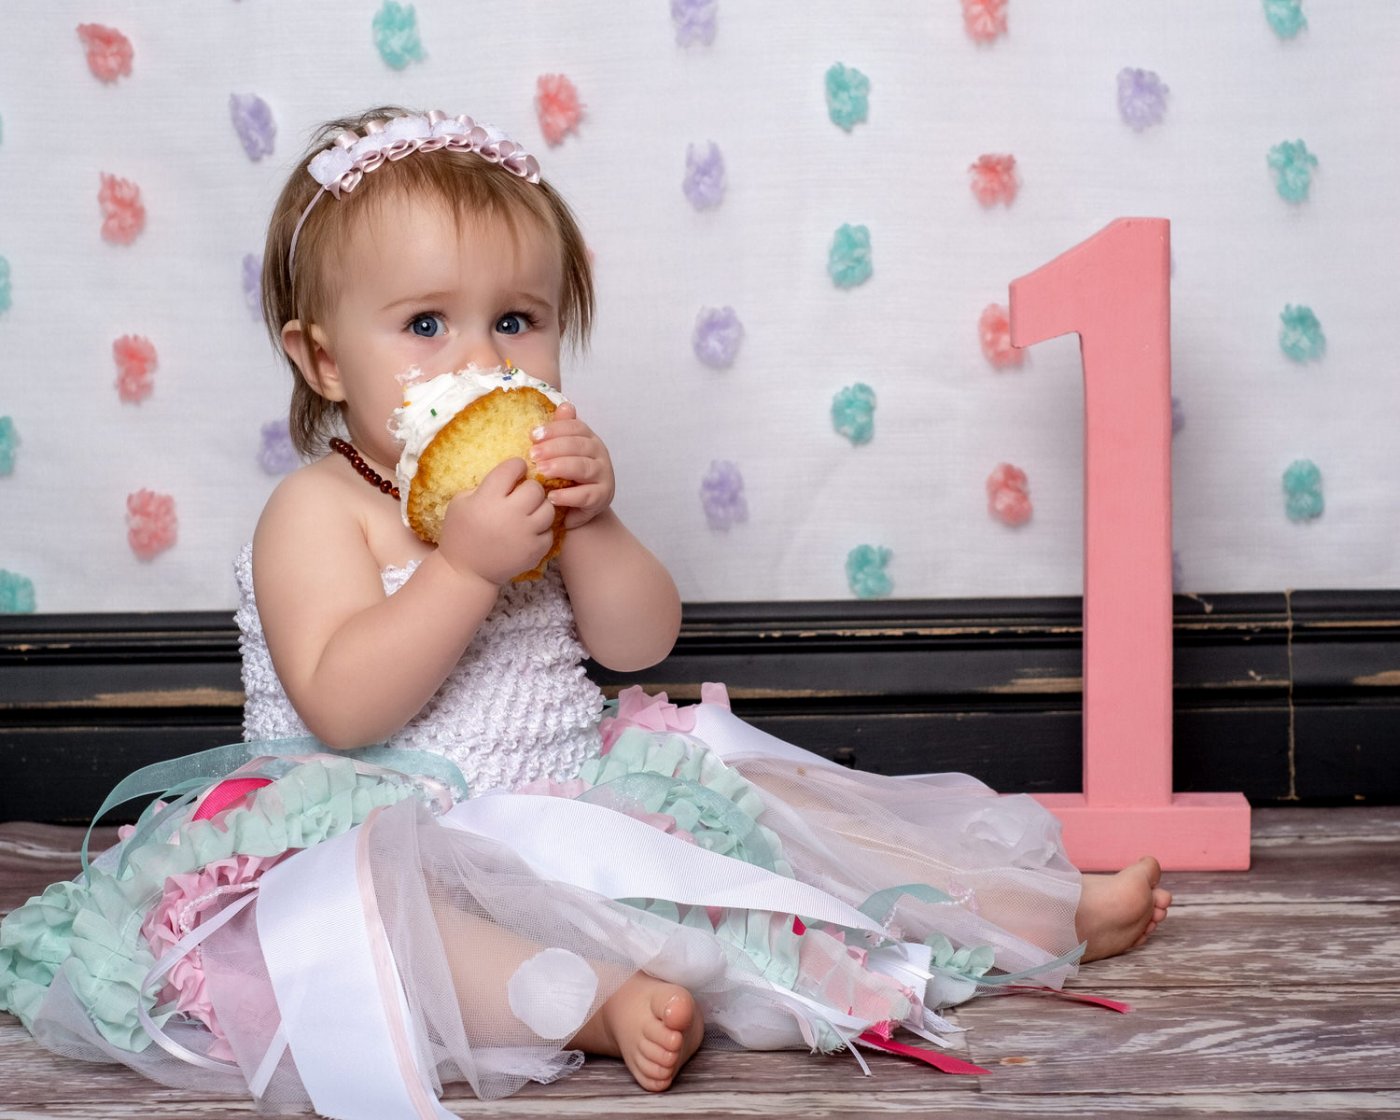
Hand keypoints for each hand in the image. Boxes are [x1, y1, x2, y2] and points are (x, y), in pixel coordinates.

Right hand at [436, 458, 554, 584]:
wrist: (466, 573)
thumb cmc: (460, 533)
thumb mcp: (460, 502)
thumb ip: (484, 485)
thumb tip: (511, 473)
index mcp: (488, 498)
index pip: (512, 468)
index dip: (516, 466)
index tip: (515, 471)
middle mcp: (509, 514)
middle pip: (535, 488)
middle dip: (529, 488)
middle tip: (521, 495)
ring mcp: (525, 533)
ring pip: (548, 508)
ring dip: (539, 507)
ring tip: (527, 512)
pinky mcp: (535, 550)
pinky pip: (549, 531)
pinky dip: (541, 530)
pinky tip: (528, 531)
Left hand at [529, 402, 615, 528]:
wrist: (578, 507)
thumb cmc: (567, 476)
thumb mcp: (561, 452)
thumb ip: (560, 430)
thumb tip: (565, 405)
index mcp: (589, 439)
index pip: (575, 427)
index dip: (555, 429)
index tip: (533, 435)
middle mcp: (600, 454)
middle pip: (579, 445)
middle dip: (554, 448)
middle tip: (533, 454)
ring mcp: (603, 476)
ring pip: (584, 468)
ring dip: (561, 468)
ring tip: (541, 472)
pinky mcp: (602, 497)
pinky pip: (586, 495)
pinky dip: (569, 495)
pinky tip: (552, 496)